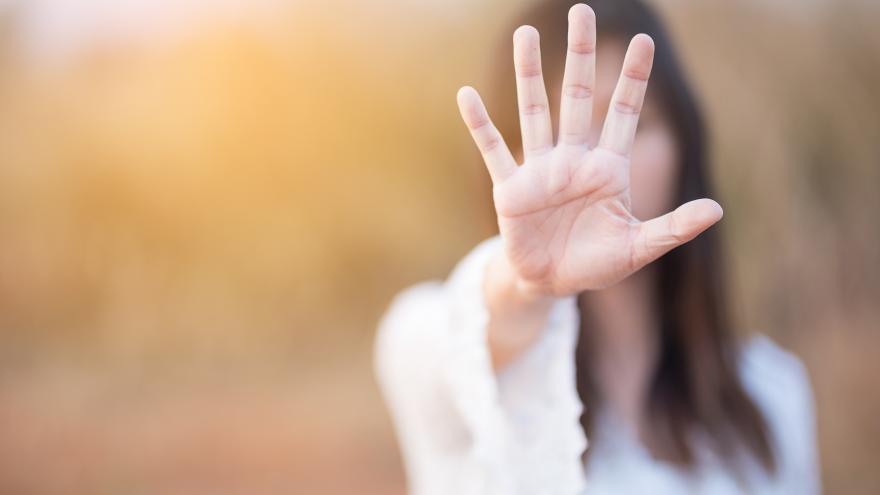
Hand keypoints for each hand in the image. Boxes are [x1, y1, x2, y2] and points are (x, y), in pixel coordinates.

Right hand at [456, 4, 721, 296]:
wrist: (551, 282)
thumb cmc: (596, 262)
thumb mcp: (638, 247)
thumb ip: (672, 228)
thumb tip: (717, 210)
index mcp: (607, 168)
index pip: (623, 114)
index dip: (632, 79)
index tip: (643, 42)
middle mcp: (573, 160)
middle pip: (577, 97)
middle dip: (581, 55)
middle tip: (581, 11)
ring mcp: (540, 171)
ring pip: (534, 112)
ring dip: (529, 74)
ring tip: (525, 34)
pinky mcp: (511, 189)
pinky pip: (495, 150)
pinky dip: (480, 124)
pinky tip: (466, 95)